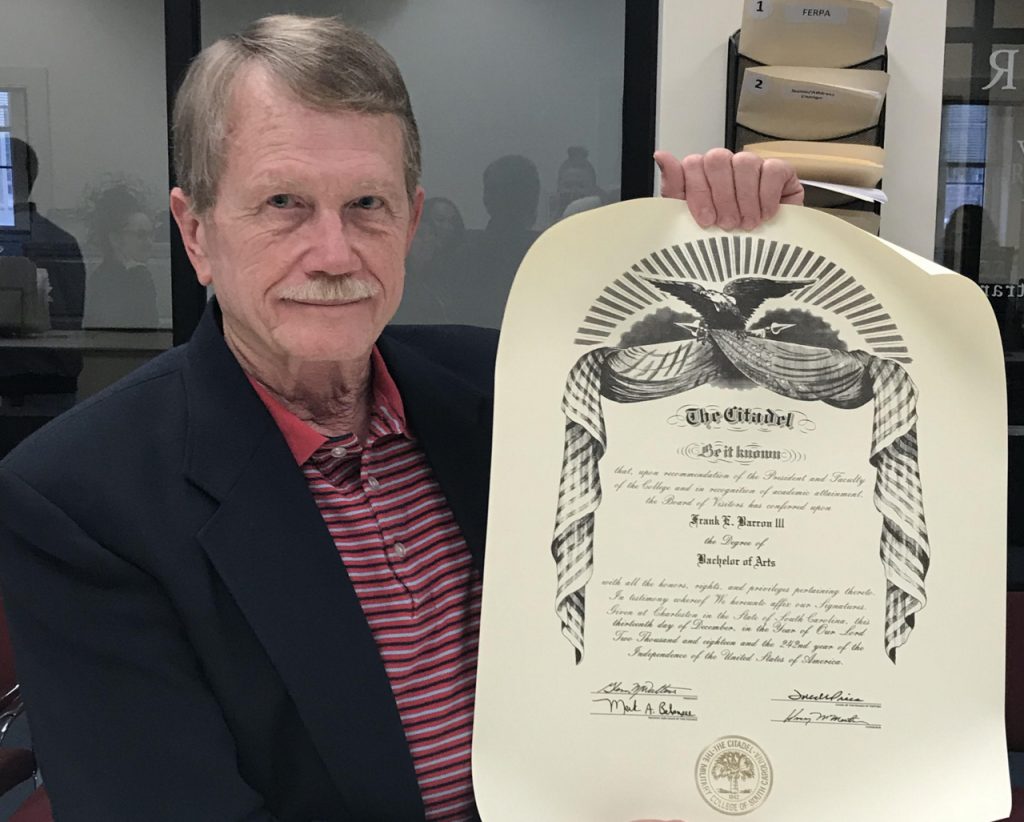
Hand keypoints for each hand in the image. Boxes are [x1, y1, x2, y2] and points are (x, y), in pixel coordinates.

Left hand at [654, 148, 803, 230]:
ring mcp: (753, 165)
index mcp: (701, 174)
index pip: (693, 164)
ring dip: (744, 198)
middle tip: (727, 224)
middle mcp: (726, 165)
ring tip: (747, 224)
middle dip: (721, 197)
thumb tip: (660, 155)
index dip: (698, 192)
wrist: (760, 251)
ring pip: (744, 162)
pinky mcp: (779, 171)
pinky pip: (772, 170)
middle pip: (717, 159)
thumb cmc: (721, 235)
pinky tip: (764, 214)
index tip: (705, 220)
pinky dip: (767, 196)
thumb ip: (674, 188)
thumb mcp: (690, 218)